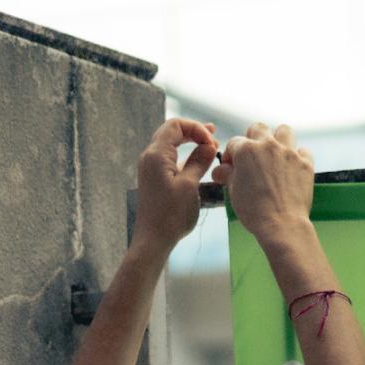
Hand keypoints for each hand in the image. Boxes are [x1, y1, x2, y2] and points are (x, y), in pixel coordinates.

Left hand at [131, 118, 216, 251]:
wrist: (153, 239)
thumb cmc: (171, 215)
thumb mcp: (190, 186)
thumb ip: (199, 162)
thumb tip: (208, 146)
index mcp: (156, 154)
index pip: (176, 126)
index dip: (196, 128)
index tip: (212, 142)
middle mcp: (150, 157)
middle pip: (171, 131)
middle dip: (193, 131)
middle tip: (214, 137)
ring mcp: (150, 167)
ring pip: (170, 144)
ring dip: (190, 143)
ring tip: (210, 147)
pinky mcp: (154, 178)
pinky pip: (169, 158)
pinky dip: (185, 155)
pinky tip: (198, 161)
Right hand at [212, 123, 314, 248]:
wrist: (282, 224)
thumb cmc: (254, 210)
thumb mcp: (233, 191)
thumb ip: (227, 175)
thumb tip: (220, 171)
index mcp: (246, 150)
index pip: (234, 143)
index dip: (231, 155)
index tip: (232, 167)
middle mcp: (268, 145)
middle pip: (259, 128)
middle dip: (254, 138)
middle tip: (254, 156)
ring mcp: (289, 153)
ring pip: (284, 131)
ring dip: (279, 138)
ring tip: (276, 153)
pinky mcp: (306, 164)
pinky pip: (303, 150)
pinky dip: (298, 156)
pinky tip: (293, 167)